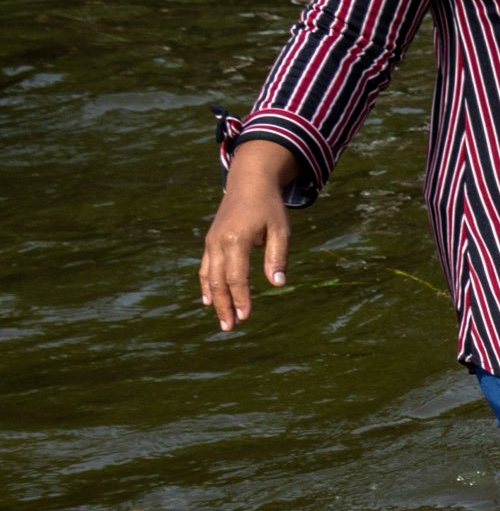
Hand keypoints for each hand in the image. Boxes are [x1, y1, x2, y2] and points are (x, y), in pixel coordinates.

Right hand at [200, 137, 299, 330]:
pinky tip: (209, 300)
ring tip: (222, 320)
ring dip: (214, 299)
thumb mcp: (280, 230)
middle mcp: (218, 242)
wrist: (248, 183)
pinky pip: (206, 268)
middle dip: (224, 305)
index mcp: (236, 239)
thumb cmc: (269, 208)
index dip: (241, 298)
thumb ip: (277, 257)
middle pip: (219, 281)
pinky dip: (207, 285)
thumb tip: (277, 285)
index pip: (237, 276)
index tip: (245, 316)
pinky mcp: (210, 242)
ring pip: (209, 276)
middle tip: (230, 327)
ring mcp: (211, 242)